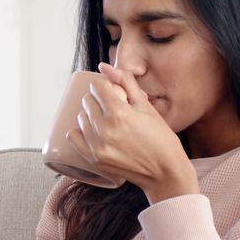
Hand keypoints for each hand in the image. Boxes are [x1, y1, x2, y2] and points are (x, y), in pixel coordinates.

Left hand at [65, 63, 197, 203]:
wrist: (165, 173)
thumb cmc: (161, 139)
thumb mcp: (146, 107)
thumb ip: (126, 83)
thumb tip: (105, 66)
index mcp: (119, 113)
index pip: (97, 87)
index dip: (105, 86)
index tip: (112, 91)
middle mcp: (104, 129)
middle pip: (87, 101)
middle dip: (98, 99)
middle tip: (112, 106)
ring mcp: (97, 146)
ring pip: (81, 117)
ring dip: (90, 114)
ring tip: (106, 119)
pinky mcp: (93, 159)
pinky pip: (74, 137)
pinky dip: (81, 130)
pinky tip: (93, 130)